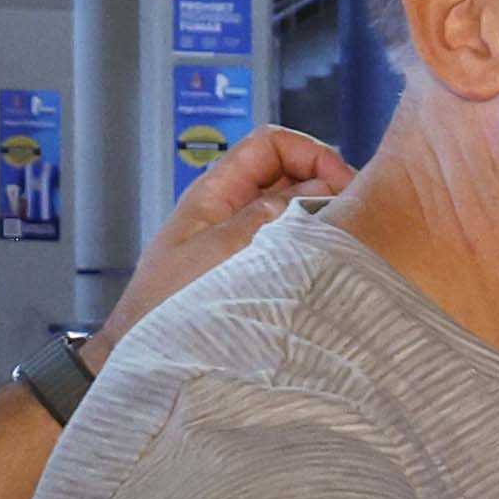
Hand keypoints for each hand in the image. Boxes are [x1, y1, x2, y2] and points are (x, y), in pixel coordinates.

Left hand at [115, 127, 351, 339]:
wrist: (145, 353)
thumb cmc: (167, 305)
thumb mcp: (221, 251)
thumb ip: (268, 215)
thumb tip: (316, 187)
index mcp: (215, 191)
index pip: (270, 144)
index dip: (310, 153)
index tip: (341, 183)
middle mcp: (229, 208)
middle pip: (287, 173)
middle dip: (323, 183)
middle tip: (353, 214)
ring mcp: (240, 237)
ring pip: (291, 208)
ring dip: (319, 216)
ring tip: (343, 239)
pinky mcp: (250, 266)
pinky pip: (287, 241)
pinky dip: (310, 244)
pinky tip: (325, 263)